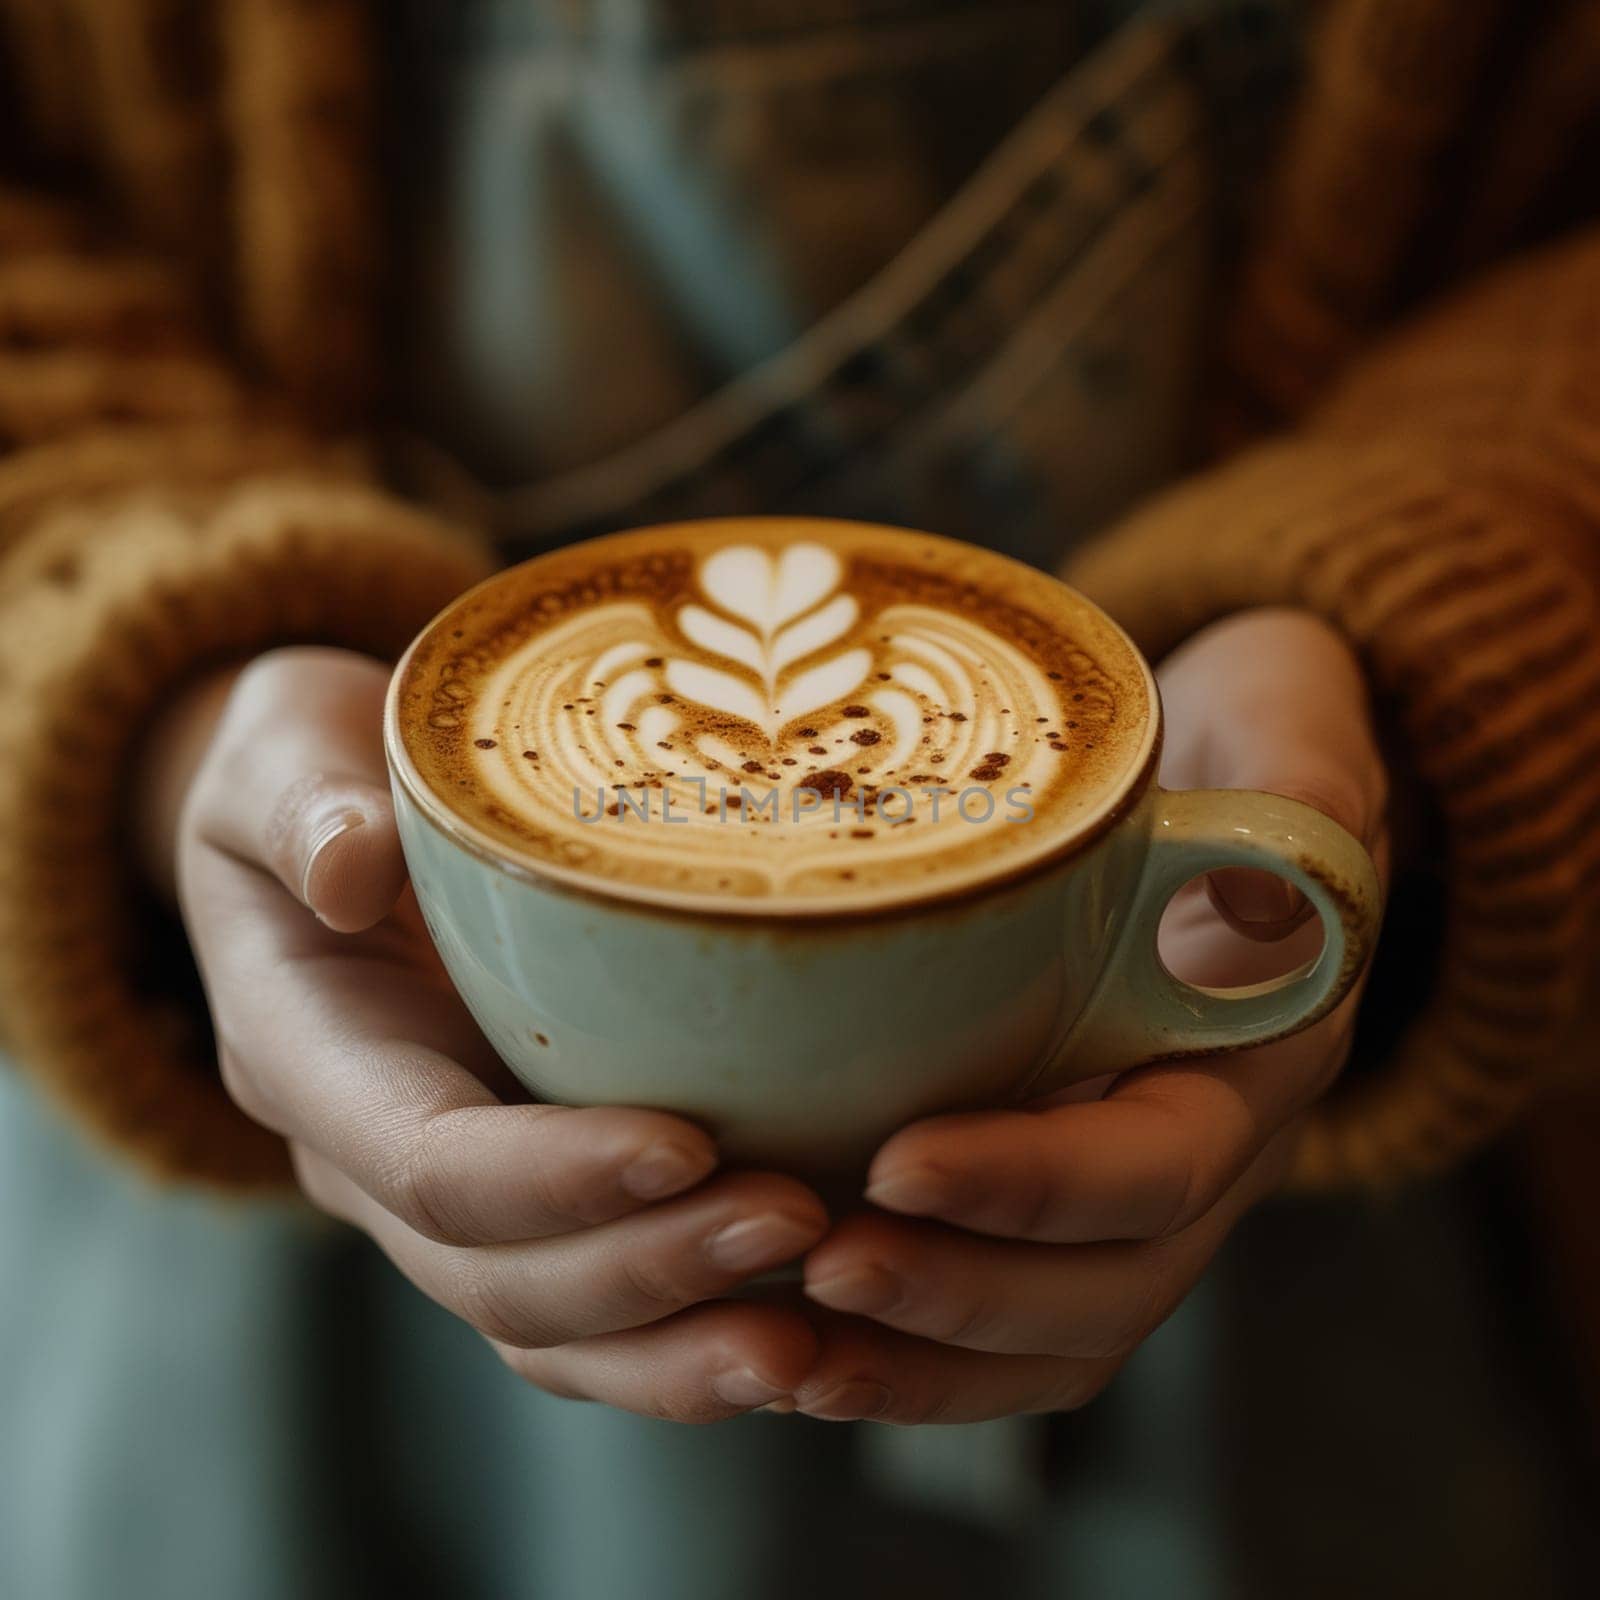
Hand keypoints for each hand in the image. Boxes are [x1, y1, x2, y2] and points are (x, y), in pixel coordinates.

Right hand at [162, 647, 825, 1420]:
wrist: (326, 823)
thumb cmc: (311, 767)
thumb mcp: (276, 753)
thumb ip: (296, 802)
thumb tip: (346, 871)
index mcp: (309, 1054)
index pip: (425, 1159)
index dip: (551, 1174)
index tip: (690, 1144)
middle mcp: (372, 1156)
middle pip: (499, 1277)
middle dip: (649, 1271)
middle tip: (804, 1222)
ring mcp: (452, 1195)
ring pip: (552, 1331)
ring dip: (681, 1349)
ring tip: (815, 1342)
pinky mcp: (529, 1198)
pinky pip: (599, 1315)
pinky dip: (691, 1344)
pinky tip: (811, 1339)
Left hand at [790, 609, 1390, 1422]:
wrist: (1222, 786)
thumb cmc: (1239, 741)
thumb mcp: (1284, 723)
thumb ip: (1294, 774)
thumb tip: (1283, 858)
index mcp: (1256, 1054)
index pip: (1164, 1162)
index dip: (1039, 1185)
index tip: (898, 1162)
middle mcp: (1203, 1149)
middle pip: (1104, 1290)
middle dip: (957, 1296)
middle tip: (819, 1262)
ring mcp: (1129, 1192)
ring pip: (1049, 1338)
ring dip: (918, 1361)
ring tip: (787, 1351)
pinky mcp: (1057, 1202)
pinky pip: (1001, 1330)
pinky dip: (906, 1360)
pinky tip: (800, 1355)